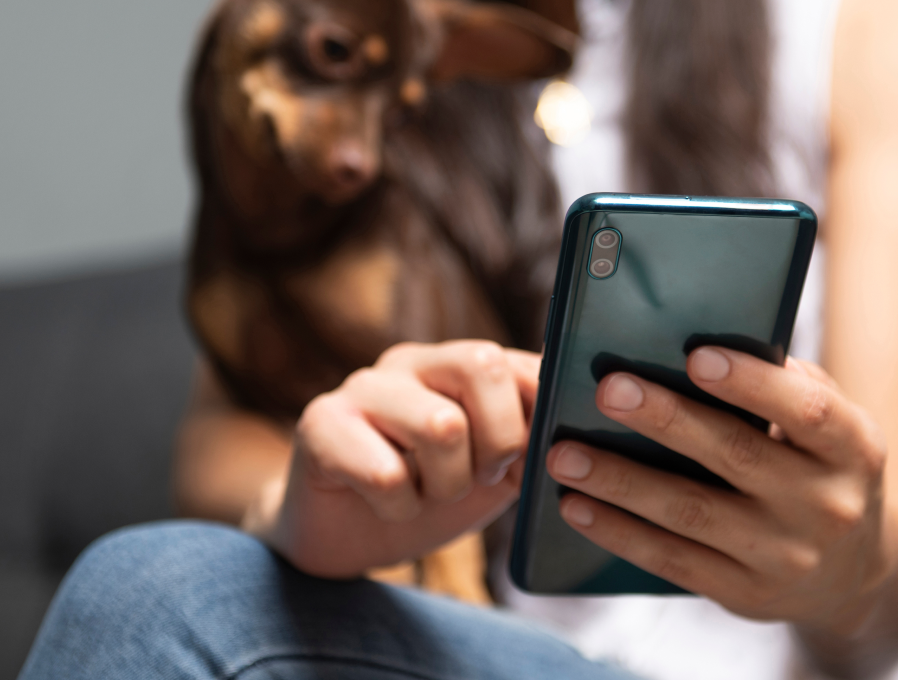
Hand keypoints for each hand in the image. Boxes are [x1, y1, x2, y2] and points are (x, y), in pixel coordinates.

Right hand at [248, 340, 539, 577]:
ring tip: (428, 496)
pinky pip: (386, 472)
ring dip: (447, 484)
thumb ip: (534, 439)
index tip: (533, 459)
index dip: (541, 411)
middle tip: (480, 478)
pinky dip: (400, 508)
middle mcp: (411, 361)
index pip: (520, 358)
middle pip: (483, 364)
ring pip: (441, 424)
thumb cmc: (426, 496)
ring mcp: (362, 387)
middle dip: (500, 440)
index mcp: (457, 363)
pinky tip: (387, 506)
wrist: (343, 539)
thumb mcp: (496, 472)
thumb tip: (578, 412)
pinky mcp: (320, 423)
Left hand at [547, 348, 891, 633]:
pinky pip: (673, 561)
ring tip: (565, 453)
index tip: (696, 355)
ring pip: (692, 512)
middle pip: (737, 456)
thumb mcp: (828, 424)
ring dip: (621, 481)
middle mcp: (827, 506)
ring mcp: (786, 557)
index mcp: (854, 448)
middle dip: (667, 421)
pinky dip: (619, 532)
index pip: (808, 411)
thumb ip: (782, 384)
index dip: (753, 383)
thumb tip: (694, 343)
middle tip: (608, 390)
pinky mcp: (746, 595)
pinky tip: (576, 504)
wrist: (855, 575)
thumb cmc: (820, 466)